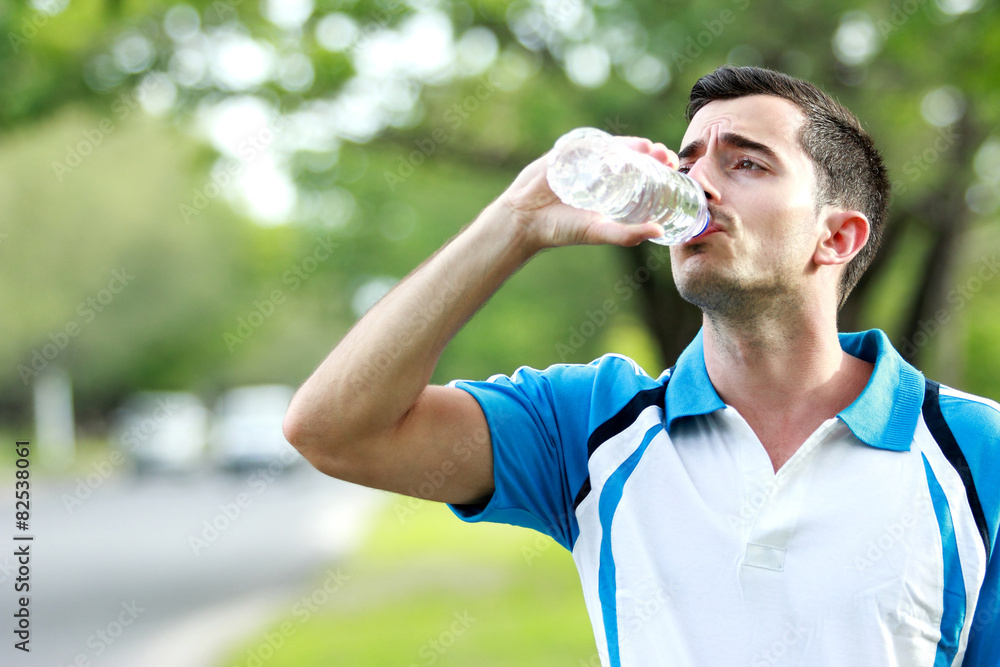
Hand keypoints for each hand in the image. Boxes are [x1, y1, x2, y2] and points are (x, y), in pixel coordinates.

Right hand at [494, 135, 680, 251]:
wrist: (525, 221)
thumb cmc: (561, 229)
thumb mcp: (599, 232)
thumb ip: (627, 235)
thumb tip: (659, 231)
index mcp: (610, 187)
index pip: (640, 171)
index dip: (657, 165)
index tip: (672, 166)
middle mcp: (599, 171)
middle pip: (630, 155)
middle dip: (649, 152)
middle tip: (663, 155)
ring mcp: (583, 160)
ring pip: (612, 146)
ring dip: (632, 144)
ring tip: (648, 148)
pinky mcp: (566, 153)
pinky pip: (587, 143)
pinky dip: (603, 142)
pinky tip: (617, 145)